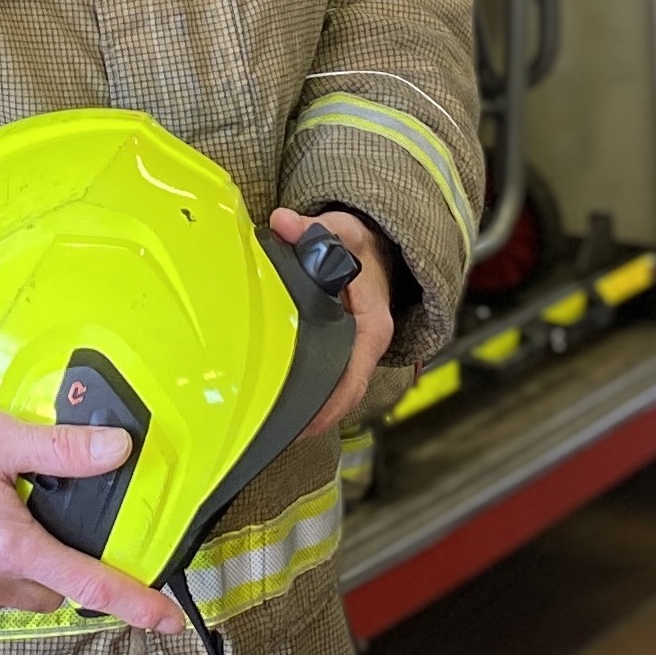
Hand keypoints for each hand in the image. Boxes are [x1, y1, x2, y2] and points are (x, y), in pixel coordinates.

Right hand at [0, 411, 185, 633]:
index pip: (90, 583)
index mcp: (13, 545)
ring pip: (8, 598)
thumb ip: (61, 449)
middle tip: (26, 525)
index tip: (168, 621)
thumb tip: (117, 449)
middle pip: (48, 592)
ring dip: (7, 572)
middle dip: (51, 567)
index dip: (136, 603)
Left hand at [271, 206, 396, 438]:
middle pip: (342, 393)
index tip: (305, 423)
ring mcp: (355, 348)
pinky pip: (329, 376)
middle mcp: (365, 345)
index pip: (354, 378)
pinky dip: (310, 390)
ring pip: (335, 388)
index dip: (330, 405)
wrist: (380, 245)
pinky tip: (281, 399)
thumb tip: (285, 222)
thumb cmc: (365, 244)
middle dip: (314, 416)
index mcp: (370, 327)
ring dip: (311, 407)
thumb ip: (315, 229)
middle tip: (277, 432)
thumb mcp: (343, 230)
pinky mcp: (343, 346)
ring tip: (275, 425)